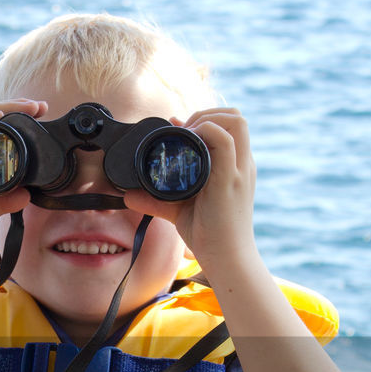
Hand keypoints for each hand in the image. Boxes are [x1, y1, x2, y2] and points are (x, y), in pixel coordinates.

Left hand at [122, 107, 256, 262]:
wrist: (228, 258)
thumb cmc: (210, 235)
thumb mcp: (182, 209)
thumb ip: (157, 199)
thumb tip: (128, 195)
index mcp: (236, 167)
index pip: (230, 126)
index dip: (205, 118)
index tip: (179, 128)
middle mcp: (242, 164)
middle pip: (236, 117)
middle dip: (207, 112)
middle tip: (184, 129)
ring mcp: (238, 170)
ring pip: (235, 121)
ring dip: (207, 118)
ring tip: (187, 134)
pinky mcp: (230, 180)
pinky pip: (224, 141)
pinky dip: (205, 132)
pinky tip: (188, 143)